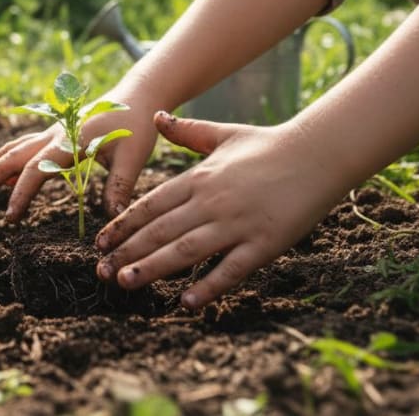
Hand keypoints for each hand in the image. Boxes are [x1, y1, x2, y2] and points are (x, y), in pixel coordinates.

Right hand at [0, 88, 159, 220]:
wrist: (136, 94)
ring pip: (11, 151)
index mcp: (71, 141)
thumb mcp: (134, 156)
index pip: (38, 170)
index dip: (22, 194)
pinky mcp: (53, 135)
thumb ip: (120, 185)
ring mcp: (50, 133)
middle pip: (12, 157)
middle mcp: (54, 135)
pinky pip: (22, 149)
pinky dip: (5, 163)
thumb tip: (113, 218)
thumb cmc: (136, 124)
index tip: (9, 218)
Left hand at [94, 111, 349, 309]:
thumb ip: (187, 131)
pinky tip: (187, 303)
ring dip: (153, 268)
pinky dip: (208, 287)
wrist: (317, 153)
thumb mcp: (222, 133)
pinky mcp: (263, 243)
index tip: (100, 242)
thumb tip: (156, 115)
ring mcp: (236, 223)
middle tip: (100, 271)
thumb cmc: (268, 144)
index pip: (151, 204)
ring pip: (186, 251)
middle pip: (160, 230)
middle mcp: (212, 201)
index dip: (124, 224)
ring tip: (125, 283)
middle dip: (127, 251)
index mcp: (199, 178)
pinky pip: (231, 269)